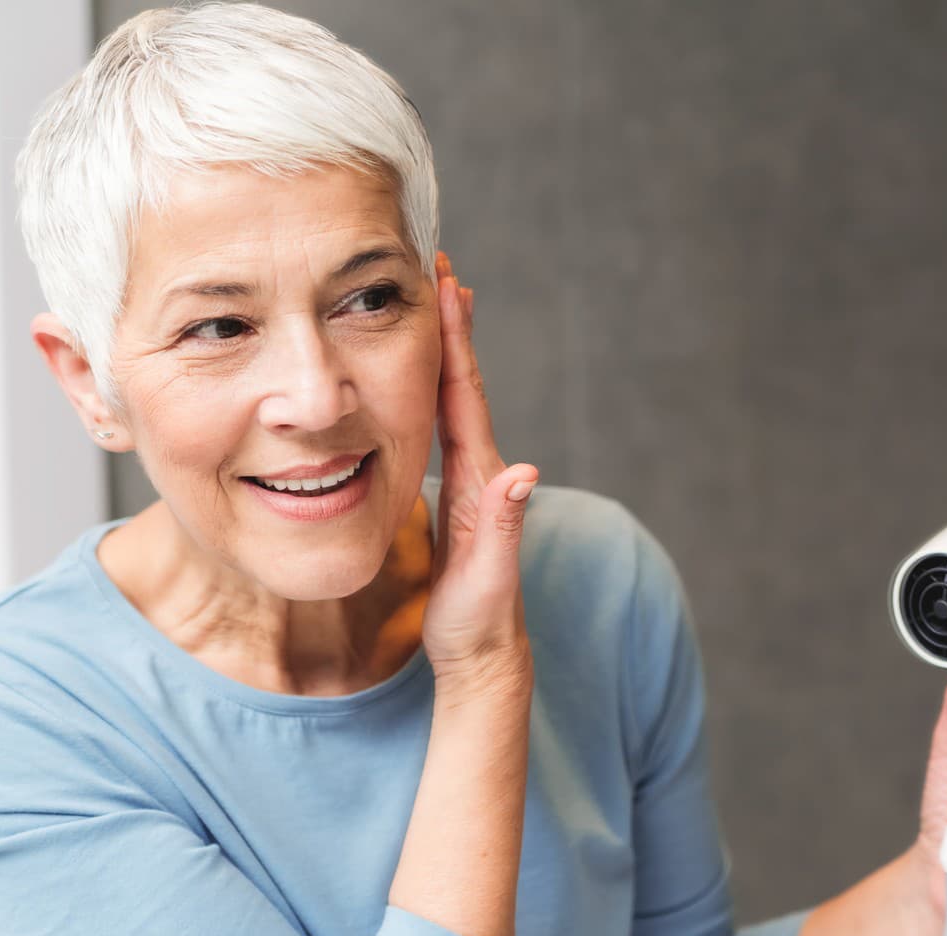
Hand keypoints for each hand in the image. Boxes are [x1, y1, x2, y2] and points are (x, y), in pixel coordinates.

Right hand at [420, 251, 538, 688]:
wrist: (485, 656)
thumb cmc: (479, 622)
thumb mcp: (486, 578)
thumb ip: (502, 527)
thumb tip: (525, 474)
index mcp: (482, 480)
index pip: (466, 396)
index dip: (455, 340)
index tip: (446, 284)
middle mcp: (482, 472)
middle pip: (463, 385)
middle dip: (451, 326)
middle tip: (438, 267)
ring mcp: (471, 483)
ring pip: (454, 401)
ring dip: (443, 350)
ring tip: (432, 302)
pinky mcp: (456, 498)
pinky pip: (441, 428)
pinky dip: (433, 390)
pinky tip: (421, 378)